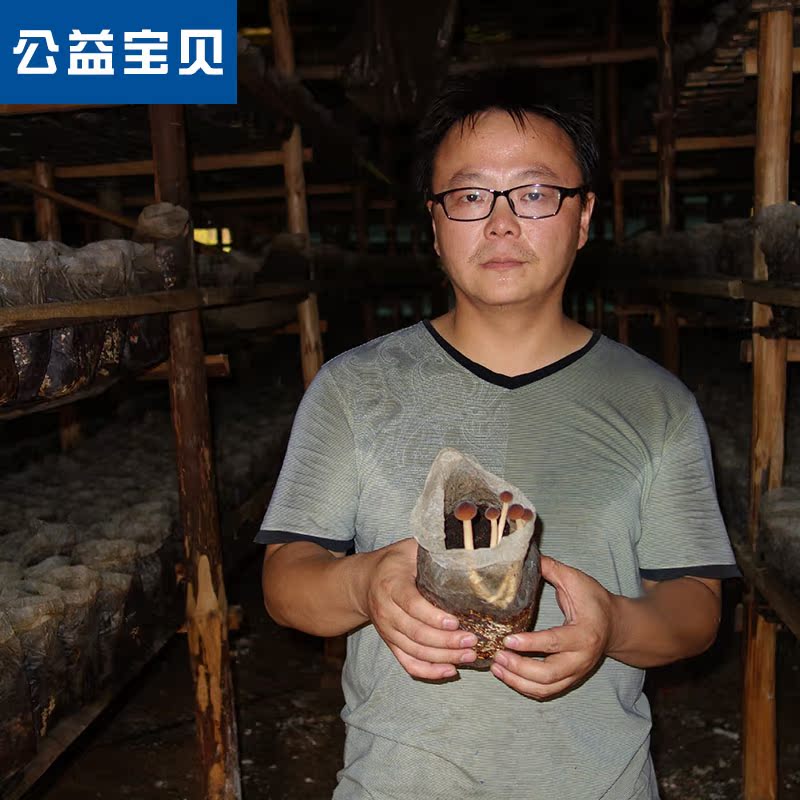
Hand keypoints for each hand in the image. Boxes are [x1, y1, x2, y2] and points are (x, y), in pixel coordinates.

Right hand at [362, 538, 476, 679]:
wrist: (364, 581)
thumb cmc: (394, 562)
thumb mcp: (409, 549)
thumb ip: (431, 549)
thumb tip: (463, 544)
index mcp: (391, 584)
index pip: (412, 605)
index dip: (433, 617)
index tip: (456, 622)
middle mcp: (386, 610)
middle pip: (415, 633)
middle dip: (446, 641)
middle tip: (472, 641)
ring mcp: (387, 630)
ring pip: (414, 651)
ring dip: (443, 657)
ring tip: (469, 655)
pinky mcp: (390, 643)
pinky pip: (407, 662)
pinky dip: (428, 671)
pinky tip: (450, 670)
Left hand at [490, 555, 615, 698]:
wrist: (616, 625)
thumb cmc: (594, 600)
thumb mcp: (576, 580)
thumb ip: (551, 569)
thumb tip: (524, 554)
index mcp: (584, 633)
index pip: (555, 642)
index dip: (531, 643)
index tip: (507, 639)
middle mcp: (581, 658)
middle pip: (549, 674)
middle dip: (519, 668)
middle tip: (497, 656)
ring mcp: (576, 673)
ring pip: (546, 688)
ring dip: (518, 682)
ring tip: (496, 667)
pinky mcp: (569, 680)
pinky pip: (546, 692)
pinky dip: (525, 688)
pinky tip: (507, 676)